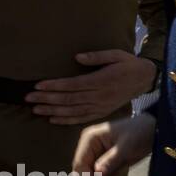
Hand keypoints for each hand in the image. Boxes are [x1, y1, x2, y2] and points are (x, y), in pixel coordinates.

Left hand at [28, 50, 155, 125]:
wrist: (146, 79)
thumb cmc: (129, 64)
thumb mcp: (117, 54)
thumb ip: (97, 56)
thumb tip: (77, 57)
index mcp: (102, 80)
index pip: (74, 84)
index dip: (55, 85)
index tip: (39, 84)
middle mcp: (100, 95)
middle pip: (69, 99)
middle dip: (48, 98)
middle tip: (29, 98)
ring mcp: (102, 105)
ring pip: (73, 110)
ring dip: (53, 110)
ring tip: (36, 109)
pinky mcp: (103, 111)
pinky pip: (83, 118)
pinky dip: (67, 120)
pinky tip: (53, 119)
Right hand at [72, 113, 156, 175]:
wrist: (153, 129)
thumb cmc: (140, 131)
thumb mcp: (128, 145)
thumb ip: (112, 159)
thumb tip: (97, 173)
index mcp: (90, 140)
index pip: (80, 165)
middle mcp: (89, 148)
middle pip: (84, 174)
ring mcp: (96, 157)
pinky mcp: (104, 164)